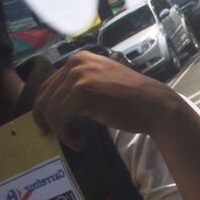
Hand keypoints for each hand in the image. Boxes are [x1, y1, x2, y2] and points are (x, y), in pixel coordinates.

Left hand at [32, 51, 173, 149]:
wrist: (155, 105)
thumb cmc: (133, 100)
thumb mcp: (101, 84)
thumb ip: (81, 86)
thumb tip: (59, 104)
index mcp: (80, 58)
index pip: (49, 84)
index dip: (44, 107)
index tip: (48, 126)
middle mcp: (76, 62)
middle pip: (45, 96)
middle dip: (46, 120)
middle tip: (52, 137)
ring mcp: (78, 76)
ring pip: (51, 109)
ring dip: (61, 131)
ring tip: (77, 141)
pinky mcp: (81, 92)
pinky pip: (60, 118)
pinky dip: (66, 134)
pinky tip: (80, 141)